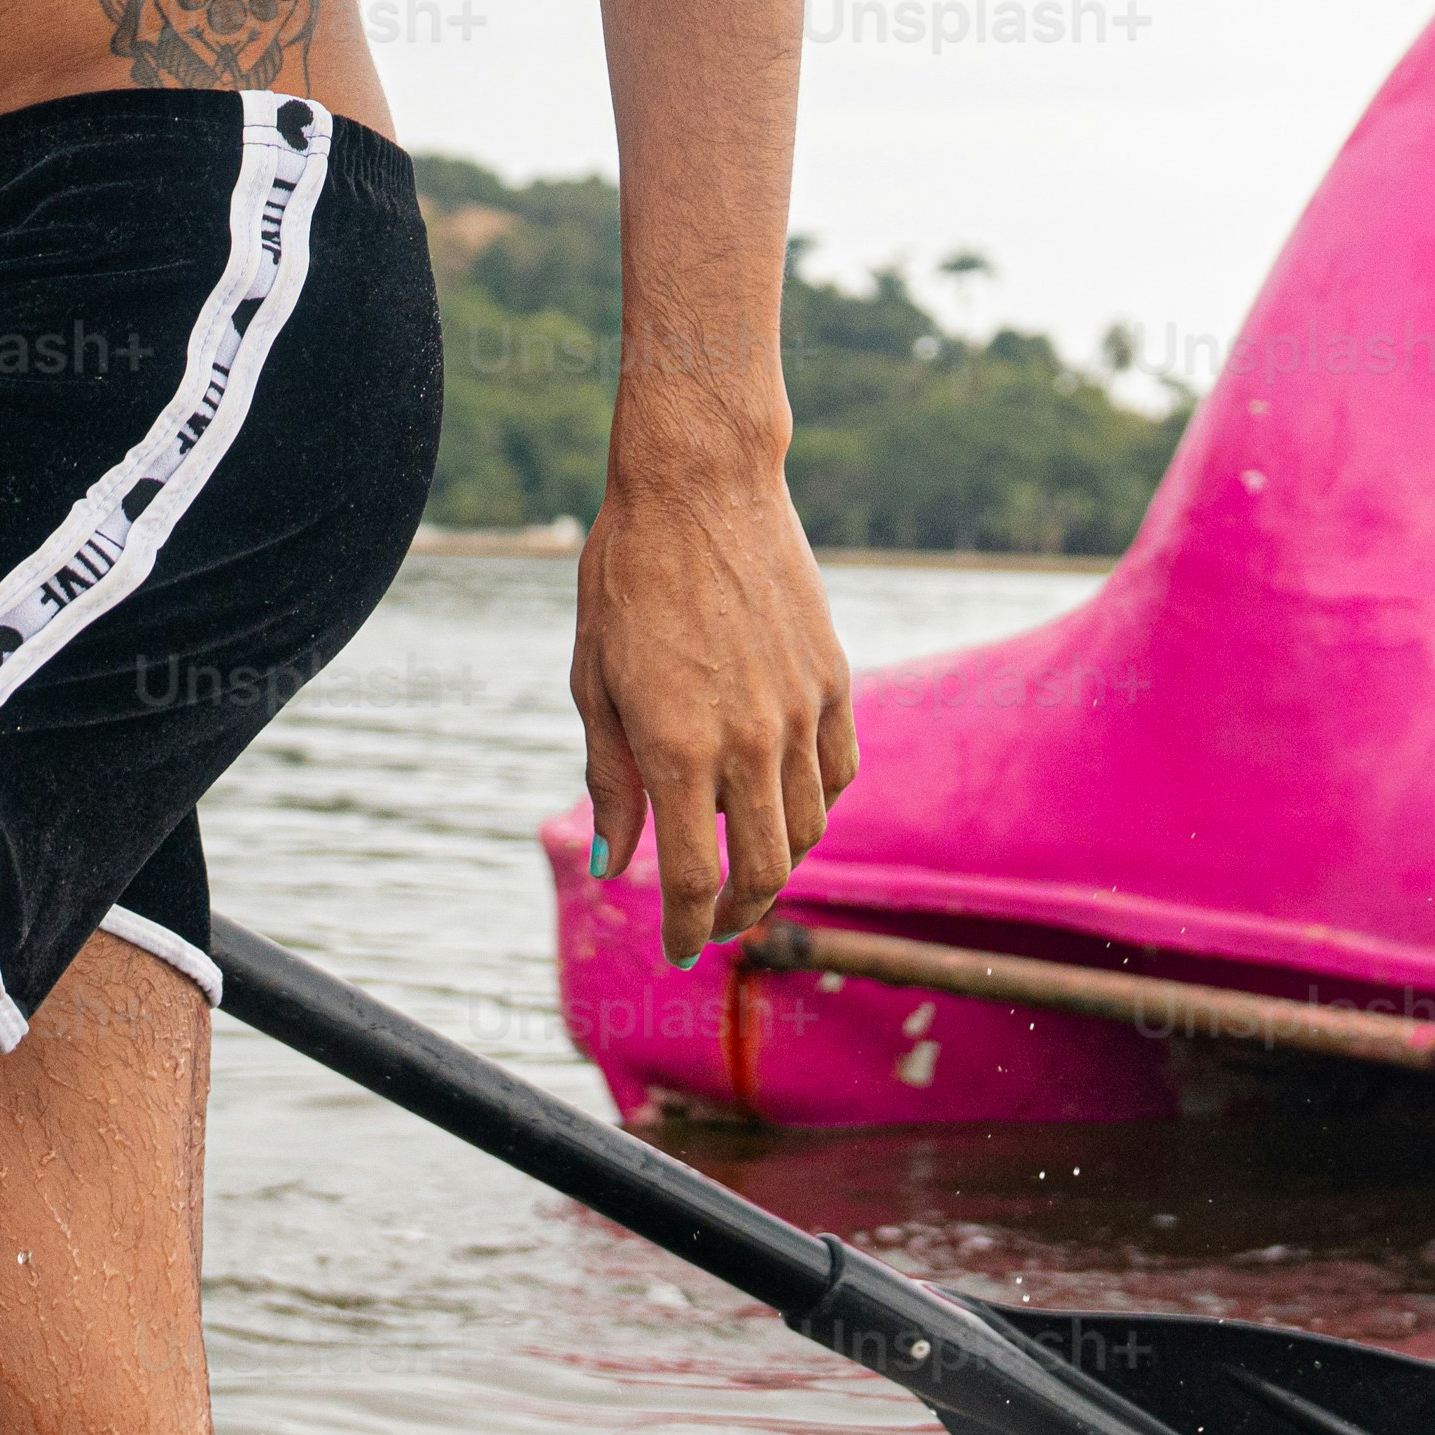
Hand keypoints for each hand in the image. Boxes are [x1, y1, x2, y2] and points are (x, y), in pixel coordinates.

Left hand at [573, 438, 859, 968]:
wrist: (699, 484)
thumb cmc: (626, 576)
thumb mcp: (594, 682)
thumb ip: (609, 780)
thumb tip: (613, 866)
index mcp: (676, 746)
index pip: (693, 878)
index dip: (687, 929)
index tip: (679, 950)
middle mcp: (748, 738)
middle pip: (762, 870)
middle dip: (736, 914)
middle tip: (712, 923)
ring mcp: (800, 708)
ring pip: (809, 826)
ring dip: (778, 863)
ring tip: (745, 865)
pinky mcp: (832, 677)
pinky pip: (840, 768)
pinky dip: (818, 802)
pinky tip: (787, 800)